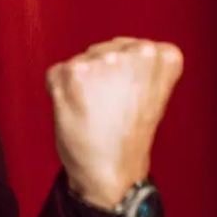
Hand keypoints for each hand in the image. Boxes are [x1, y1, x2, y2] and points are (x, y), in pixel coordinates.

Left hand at [46, 37, 182, 208]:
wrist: (110, 171)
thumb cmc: (129, 134)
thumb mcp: (151, 91)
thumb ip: (137, 63)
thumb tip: (111, 47)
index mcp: (161, 55)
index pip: (127, 46)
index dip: (122, 74)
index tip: (128, 95)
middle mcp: (132, 52)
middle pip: (101, 50)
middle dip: (99, 76)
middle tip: (110, 107)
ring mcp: (101, 61)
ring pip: (79, 61)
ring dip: (80, 83)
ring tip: (96, 110)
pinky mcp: (71, 74)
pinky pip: (55, 72)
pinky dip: (58, 90)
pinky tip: (77, 110)